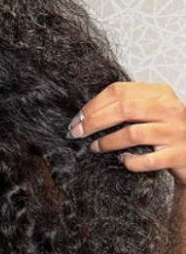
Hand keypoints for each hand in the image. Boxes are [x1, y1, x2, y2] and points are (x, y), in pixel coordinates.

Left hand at [67, 82, 185, 186]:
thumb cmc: (166, 133)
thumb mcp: (150, 112)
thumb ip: (126, 107)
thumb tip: (85, 115)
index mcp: (160, 94)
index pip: (119, 91)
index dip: (93, 105)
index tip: (77, 119)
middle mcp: (170, 109)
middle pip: (123, 109)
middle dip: (94, 122)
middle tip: (77, 133)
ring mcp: (176, 132)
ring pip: (132, 133)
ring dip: (107, 142)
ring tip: (94, 147)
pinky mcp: (178, 155)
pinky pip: (147, 160)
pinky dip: (130, 161)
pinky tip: (123, 160)